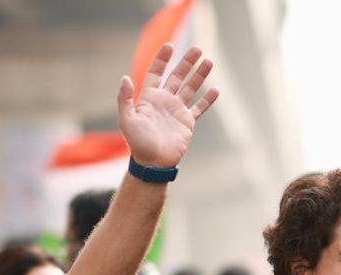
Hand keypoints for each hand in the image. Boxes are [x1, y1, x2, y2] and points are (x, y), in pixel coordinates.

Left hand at [118, 44, 218, 167]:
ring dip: (199, 75)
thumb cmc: (138, 143)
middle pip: (177, 76)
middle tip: (197, 49)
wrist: (153, 163)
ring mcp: (177, 111)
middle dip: (187, 62)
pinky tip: (215, 90)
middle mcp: (165, 101)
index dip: (162, 59)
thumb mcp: (127, 120)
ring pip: (190, 88)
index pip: (156, 72)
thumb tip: (124, 78)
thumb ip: (125, 99)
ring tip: (209, 62)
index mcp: (150, 97)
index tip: (170, 46)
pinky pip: (199, 108)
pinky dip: (207, 100)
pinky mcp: (187, 122)